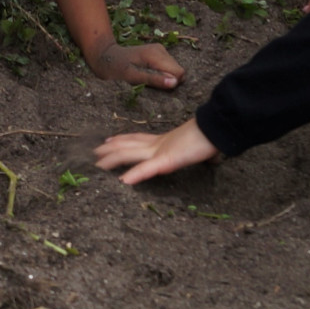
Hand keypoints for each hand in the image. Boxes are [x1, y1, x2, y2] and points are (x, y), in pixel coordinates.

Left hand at [86, 39, 182, 90]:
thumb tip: (174, 83)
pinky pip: (167, 67)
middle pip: (178, 71)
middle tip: (148, 83)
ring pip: (173, 69)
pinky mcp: (157, 53)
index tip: (156, 87)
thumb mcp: (132, 77)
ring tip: (145, 78)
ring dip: (163, 78)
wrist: (104, 56)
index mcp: (155, 55)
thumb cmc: (114, 69)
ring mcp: (160, 50)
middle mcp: (161, 50)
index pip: (179, 72)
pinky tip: (146, 74)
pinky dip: (160, 74)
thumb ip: (154, 80)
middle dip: (167, 80)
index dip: (171, 83)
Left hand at [94, 117, 221, 184]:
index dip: (121, 139)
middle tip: (92, 153)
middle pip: (127, 145)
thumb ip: (185, 148)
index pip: (137, 139)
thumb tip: (190, 151)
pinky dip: (134, 174)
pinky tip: (123, 181)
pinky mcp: (168, 160)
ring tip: (97, 166)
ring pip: (130, 154)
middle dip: (109, 149)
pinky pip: (147, 168)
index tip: (108, 140)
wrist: (217, 127)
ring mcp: (161, 151)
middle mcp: (157, 144)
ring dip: (112, 160)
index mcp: (163, 140)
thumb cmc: (209, 135)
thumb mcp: (192, 144)